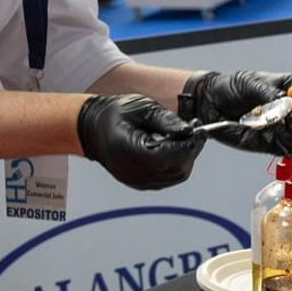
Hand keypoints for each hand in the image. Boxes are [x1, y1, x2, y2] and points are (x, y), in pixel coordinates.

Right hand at [77, 95, 204, 189]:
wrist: (91, 128)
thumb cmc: (113, 114)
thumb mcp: (141, 108)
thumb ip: (166, 120)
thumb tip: (189, 130)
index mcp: (132, 151)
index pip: (171, 156)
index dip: (190, 145)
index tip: (201, 130)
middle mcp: (134, 171)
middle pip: (176, 169)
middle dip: (191, 150)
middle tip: (195, 130)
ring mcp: (136, 180)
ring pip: (175, 176)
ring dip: (185, 158)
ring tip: (183, 137)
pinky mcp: (140, 183)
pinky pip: (167, 178)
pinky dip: (176, 164)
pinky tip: (173, 147)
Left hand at [182, 71, 291, 155]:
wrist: (210, 104)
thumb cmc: (231, 87)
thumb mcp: (250, 84)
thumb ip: (270, 95)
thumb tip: (287, 107)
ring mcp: (284, 128)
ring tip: (283, 122)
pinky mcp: (273, 144)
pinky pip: (291, 149)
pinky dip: (288, 143)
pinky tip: (273, 133)